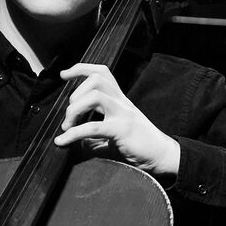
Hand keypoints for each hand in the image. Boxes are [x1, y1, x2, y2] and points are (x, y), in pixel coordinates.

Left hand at [55, 64, 179, 180]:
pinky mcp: (122, 130)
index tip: (64, 76)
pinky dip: (73, 134)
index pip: (101, 73)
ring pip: (95, 96)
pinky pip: (93, 127)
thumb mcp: (112, 136)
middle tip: (68, 116)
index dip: (80, 69)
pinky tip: (63, 141)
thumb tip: (74, 141)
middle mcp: (122, 102)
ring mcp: (123, 114)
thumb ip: (93, 136)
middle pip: (96, 79)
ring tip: (68, 126)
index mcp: (120, 100)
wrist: (162, 157)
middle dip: (75, 93)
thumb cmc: (139, 146)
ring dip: (74, 109)